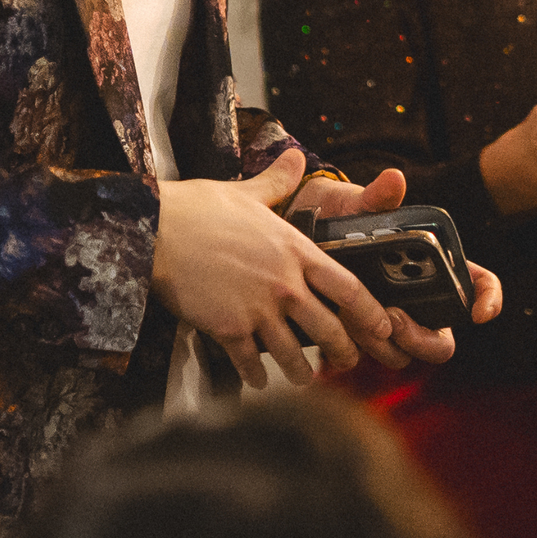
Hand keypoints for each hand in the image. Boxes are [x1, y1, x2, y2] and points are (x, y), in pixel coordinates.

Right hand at [153, 150, 405, 387]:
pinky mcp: (228, 329)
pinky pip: (250, 363)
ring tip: (305, 380)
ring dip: (302, 373)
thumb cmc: (197, 209)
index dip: (370, 312)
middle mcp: (284, 284)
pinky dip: (256, 377)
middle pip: (329, 330)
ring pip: (293, 355)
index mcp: (294, 250)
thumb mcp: (246, 191)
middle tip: (346, 363)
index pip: (347, 287)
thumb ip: (278, 180)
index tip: (382, 326)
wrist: (154, 231)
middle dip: (343, 352)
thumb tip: (296, 157)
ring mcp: (257, 309)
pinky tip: (257, 381)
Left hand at [283, 165, 505, 362]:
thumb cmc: (344, 214)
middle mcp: (420, 299)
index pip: (478, 284)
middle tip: (393, 319)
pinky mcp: (363, 332)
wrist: (305, 227)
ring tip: (357, 321)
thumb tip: (393, 180)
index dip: (488, 300)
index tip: (478, 313)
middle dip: (422, 337)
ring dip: (387, 345)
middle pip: (441, 339)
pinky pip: (370, 353)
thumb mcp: (358, 204)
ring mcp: (393, 319)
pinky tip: (339, 325)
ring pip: (404, 353)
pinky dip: (358, 346)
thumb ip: (377, 197)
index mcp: (436, 264)